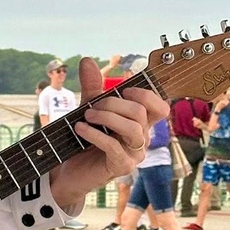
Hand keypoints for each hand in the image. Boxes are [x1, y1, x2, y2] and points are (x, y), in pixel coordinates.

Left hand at [50, 58, 167, 210]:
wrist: (69, 169)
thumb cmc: (85, 138)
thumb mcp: (88, 107)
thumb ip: (92, 86)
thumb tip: (87, 60)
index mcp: (140, 122)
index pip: (160, 107)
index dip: (146, 94)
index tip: (123, 91)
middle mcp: (141, 138)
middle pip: (140, 113)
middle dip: (113, 103)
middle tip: (91, 107)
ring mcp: (134, 154)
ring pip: (133, 128)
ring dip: (106, 117)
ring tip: (86, 116)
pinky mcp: (121, 166)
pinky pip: (115, 146)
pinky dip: (95, 134)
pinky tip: (80, 128)